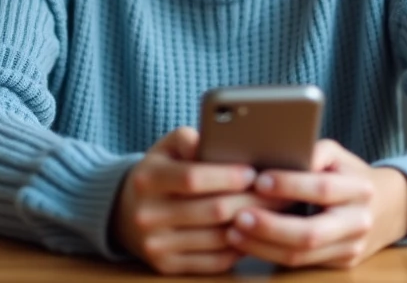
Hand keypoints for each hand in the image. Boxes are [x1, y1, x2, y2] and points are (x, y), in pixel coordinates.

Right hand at [111, 127, 290, 275]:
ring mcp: (156, 246)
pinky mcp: (167, 268)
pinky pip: (214, 261)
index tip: (253, 172)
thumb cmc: (160, 171)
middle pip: (212, 210)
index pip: (192, 178)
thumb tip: (214, 141)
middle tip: (281, 192)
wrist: (125, 212)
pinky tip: (256, 233)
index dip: (226, 176)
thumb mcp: (166, 147)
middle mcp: (147, 215)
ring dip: (253, 225)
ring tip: (277, 212)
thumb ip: (189, 138)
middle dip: (252, 200)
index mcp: (148, 179)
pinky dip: (240, 247)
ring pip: (218, 238)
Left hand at [226, 139, 406, 269]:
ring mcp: (350, 249)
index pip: (323, 188)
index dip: (290, 185)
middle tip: (238, 216)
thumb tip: (279, 153)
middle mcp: (358, 222)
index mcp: (360, 189)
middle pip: (310, 233)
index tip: (259, 179)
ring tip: (234, 231)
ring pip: (301, 255)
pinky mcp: (339, 265)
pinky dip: (270, 253)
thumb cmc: (348, 174)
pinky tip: (248, 243)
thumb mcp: (337, 155)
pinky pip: (299, 263)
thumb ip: (312, 152)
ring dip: (262, 245)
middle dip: (270, 226)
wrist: (387, 208)